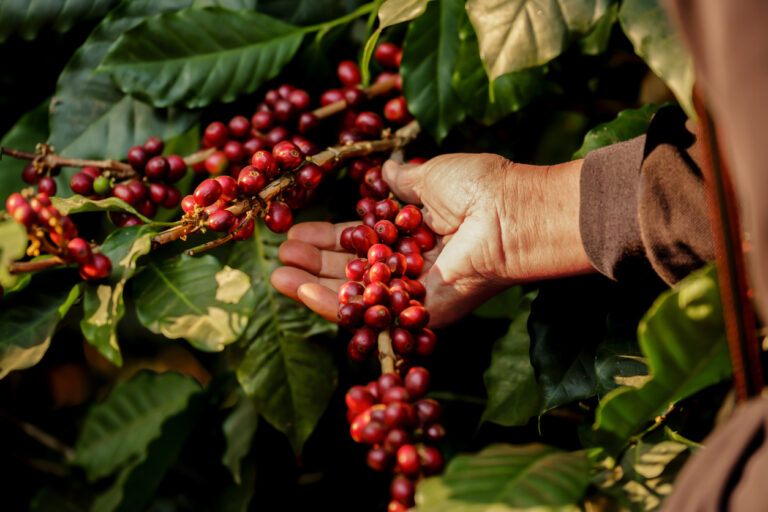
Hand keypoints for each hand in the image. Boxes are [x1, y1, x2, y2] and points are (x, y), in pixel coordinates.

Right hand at [270, 154, 592, 327]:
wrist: (510, 211)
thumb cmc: (479, 187)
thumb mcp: (430, 176)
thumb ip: (403, 181)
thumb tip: (386, 169)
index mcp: (413, 234)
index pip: (360, 240)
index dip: (328, 236)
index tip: (296, 232)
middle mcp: (412, 265)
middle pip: (352, 270)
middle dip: (313, 264)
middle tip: (278, 256)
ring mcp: (415, 292)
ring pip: (356, 295)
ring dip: (313, 286)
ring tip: (277, 275)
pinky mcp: (422, 313)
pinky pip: (373, 311)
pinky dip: (335, 303)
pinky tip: (300, 290)